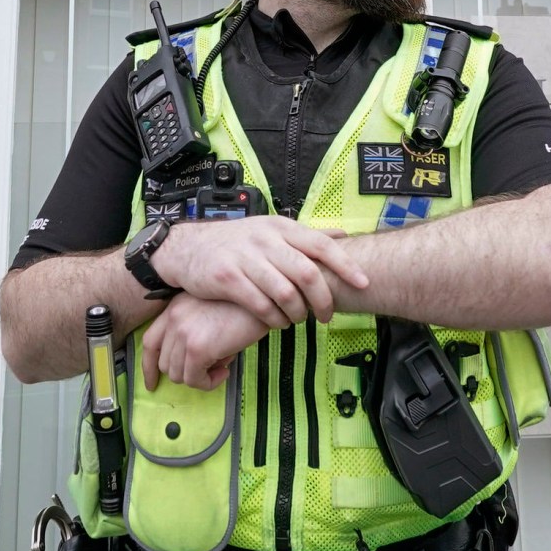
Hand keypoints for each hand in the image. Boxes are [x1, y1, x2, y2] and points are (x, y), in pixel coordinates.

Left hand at [141, 295, 272, 390]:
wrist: (264, 298)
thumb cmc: (245, 305)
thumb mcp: (212, 311)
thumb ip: (196, 332)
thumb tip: (199, 362)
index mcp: (175, 308)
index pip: (150, 342)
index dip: (149, 366)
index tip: (153, 382)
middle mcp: (174, 318)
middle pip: (164, 363)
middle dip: (185, 373)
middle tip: (211, 368)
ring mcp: (184, 333)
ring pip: (178, 375)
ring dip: (199, 378)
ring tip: (220, 368)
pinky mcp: (198, 348)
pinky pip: (194, 380)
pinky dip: (208, 383)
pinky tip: (224, 372)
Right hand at [155, 215, 369, 329]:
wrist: (187, 247)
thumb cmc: (236, 242)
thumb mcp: (271, 229)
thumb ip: (306, 236)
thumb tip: (343, 237)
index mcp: (280, 227)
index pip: (320, 244)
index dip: (345, 265)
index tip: (363, 283)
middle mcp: (265, 240)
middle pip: (306, 272)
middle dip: (322, 298)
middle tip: (326, 315)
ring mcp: (245, 258)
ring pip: (284, 292)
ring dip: (297, 312)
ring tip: (299, 320)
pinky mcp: (227, 278)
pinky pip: (259, 304)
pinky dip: (273, 319)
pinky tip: (276, 323)